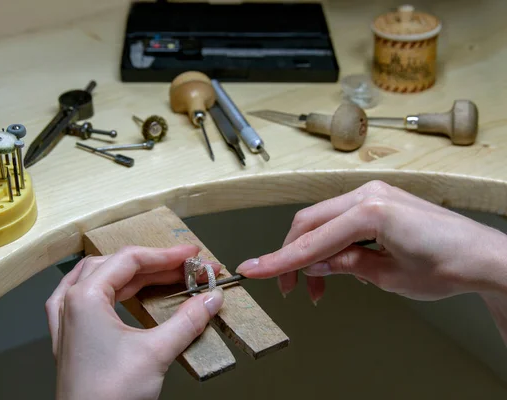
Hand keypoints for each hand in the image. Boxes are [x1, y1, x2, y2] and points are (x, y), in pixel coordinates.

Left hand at [45, 245, 223, 399]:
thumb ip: (187, 321)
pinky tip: (111, 288)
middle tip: (187, 268)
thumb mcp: (156, 353)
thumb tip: (210, 299)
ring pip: (99, 279)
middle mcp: (71, 303)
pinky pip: (82, 298)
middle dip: (155, 265)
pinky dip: (105, 288)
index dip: (166, 255)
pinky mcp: (69, 339)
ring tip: (162, 274)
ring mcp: (66, 321)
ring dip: (133, 274)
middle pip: (116, 266)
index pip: (130, 259)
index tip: (191, 256)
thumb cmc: (107, 396)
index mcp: (85, 298)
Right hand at [236, 180, 506, 303]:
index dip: (280, 260)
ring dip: (312, 251)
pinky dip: (330, 242)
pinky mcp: (379, 200)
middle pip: (309, 223)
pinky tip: (335, 265)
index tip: (254, 270)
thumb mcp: (388, 277)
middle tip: (289, 287)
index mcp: (370, 212)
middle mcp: (367, 194)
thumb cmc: (449, 266)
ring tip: (315, 287)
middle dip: (293, 256)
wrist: (484, 256)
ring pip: (322, 220)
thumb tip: (315, 265)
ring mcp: (373, 193)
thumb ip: (345, 265)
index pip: (312, 240)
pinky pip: (340, 218)